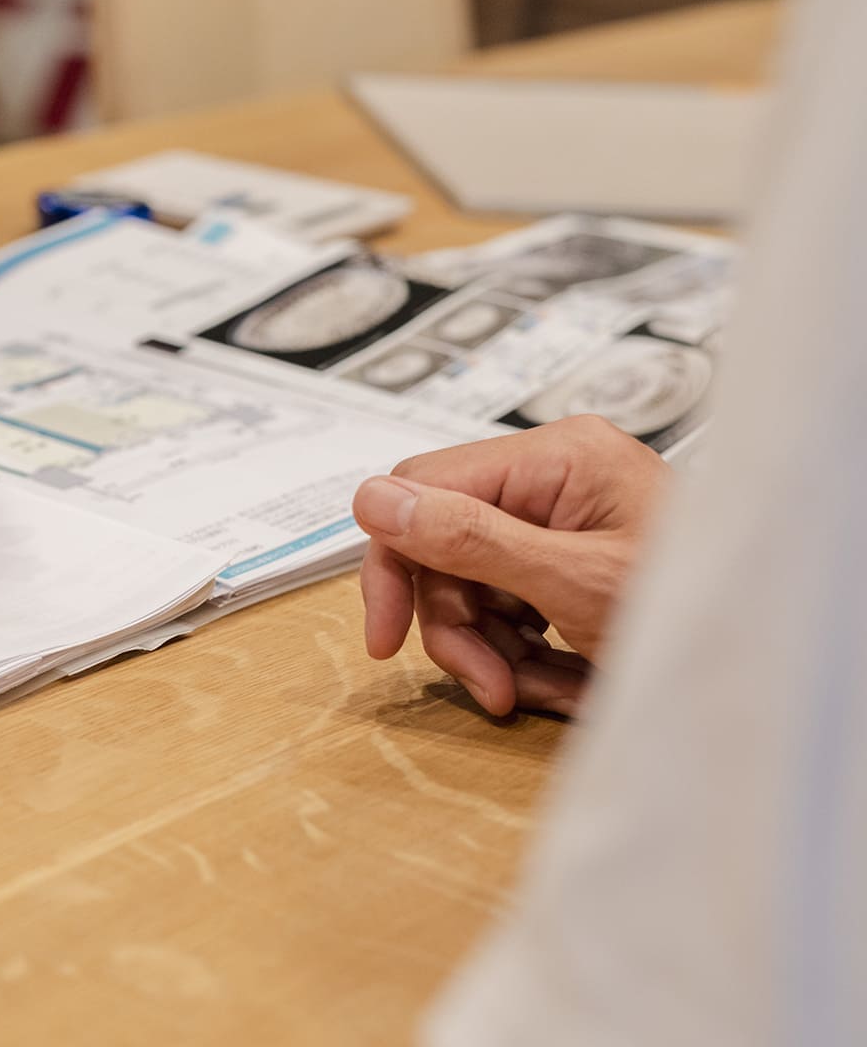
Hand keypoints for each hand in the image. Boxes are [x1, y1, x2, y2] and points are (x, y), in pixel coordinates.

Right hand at [351, 415, 670, 717]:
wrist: (773, 664)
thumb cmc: (702, 609)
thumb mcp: (572, 582)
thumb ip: (469, 539)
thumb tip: (375, 500)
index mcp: (556, 459)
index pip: (424, 489)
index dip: (394, 564)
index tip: (387, 637)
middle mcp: (555, 480)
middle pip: (444, 546)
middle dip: (458, 624)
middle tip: (488, 683)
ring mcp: (564, 521)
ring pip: (472, 586)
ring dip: (492, 650)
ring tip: (538, 691)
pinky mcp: (571, 563)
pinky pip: (509, 606)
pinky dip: (524, 655)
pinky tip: (564, 682)